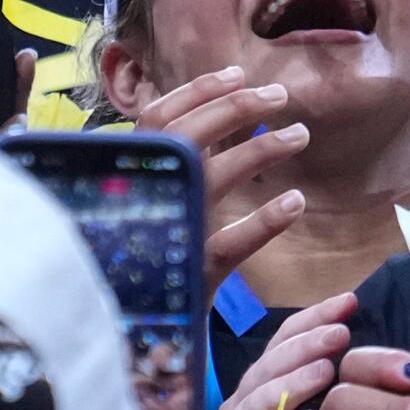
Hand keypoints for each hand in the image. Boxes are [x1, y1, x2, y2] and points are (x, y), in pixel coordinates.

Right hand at [130, 66, 310, 292]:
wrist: (109, 334)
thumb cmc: (129, 266)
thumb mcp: (135, 207)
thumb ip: (158, 166)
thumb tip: (204, 112)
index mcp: (126, 179)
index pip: (157, 119)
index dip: (198, 91)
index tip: (239, 75)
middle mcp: (141, 200)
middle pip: (186, 136)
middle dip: (236, 107)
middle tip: (280, 96)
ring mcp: (164, 239)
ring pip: (211, 180)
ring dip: (261, 150)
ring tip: (300, 135)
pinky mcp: (189, 280)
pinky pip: (232, 245)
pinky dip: (266, 220)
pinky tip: (295, 201)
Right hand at [217, 292, 356, 409]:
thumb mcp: (327, 407)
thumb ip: (335, 373)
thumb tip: (362, 326)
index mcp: (265, 380)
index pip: (284, 338)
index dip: (314, 318)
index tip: (349, 302)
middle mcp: (246, 402)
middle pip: (270, 364)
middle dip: (305, 345)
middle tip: (341, 334)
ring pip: (261, 401)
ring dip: (293, 383)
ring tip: (326, 371)